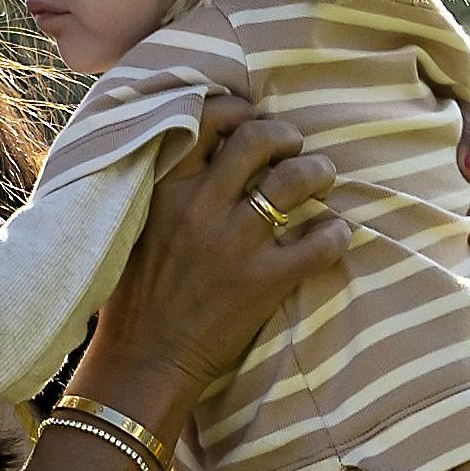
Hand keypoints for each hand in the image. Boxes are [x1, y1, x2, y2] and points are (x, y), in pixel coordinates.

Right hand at [66, 107, 341, 438]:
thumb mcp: (133, 225)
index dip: (238, 110)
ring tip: (322, 176)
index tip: (251, 119)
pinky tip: (333, 233)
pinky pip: (320, 242)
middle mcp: (201, 206)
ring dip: (318, 171)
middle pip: (259, 138)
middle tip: (295, 147)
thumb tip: (197, 152)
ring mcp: (235, 243)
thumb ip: (162, 186)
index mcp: (166, 188)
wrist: (143, 360)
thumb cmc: (135, 296)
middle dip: (287, 136)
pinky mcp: (265, 280)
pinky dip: (336, 233)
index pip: (206, 119)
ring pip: (296, 180)